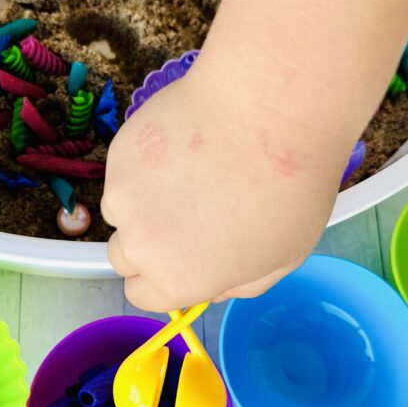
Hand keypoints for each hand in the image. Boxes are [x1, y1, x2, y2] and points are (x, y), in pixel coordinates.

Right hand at [102, 51, 351, 311]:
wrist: (267, 111)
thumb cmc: (288, 188)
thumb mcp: (282, 257)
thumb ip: (238, 282)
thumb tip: (213, 285)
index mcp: (177, 280)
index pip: (142, 295)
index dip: (163, 277)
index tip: (183, 256)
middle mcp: (140, 245)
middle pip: (123, 256)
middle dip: (147, 242)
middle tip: (187, 212)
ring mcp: (123, 195)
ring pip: (121, 208)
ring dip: (143, 200)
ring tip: (190, 169)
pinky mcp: (119, 152)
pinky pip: (124, 169)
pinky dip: (145, 162)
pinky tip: (185, 141)